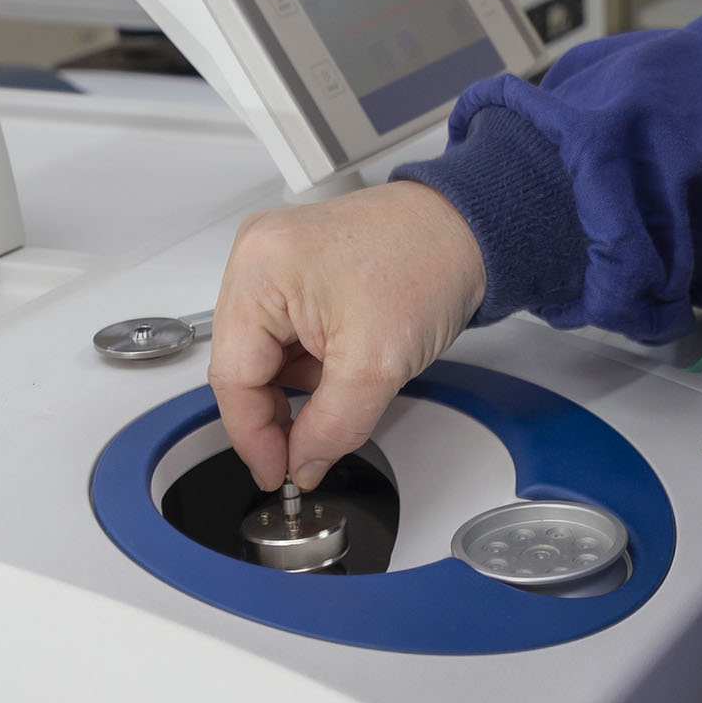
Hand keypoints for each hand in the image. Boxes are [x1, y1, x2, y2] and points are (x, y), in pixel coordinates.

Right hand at [210, 180, 486, 490]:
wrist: (467, 230)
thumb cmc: (429, 263)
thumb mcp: (376, 365)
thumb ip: (331, 427)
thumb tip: (301, 461)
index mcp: (260, 270)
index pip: (234, 375)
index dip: (253, 435)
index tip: (277, 472)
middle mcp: (256, 257)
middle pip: (243, 363)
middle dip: (277, 411)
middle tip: (305, 451)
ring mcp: (274, 261)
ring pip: (265, 354)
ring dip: (298, 385)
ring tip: (345, 379)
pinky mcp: (295, 269)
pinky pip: (284, 334)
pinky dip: (309, 362)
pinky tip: (343, 361)